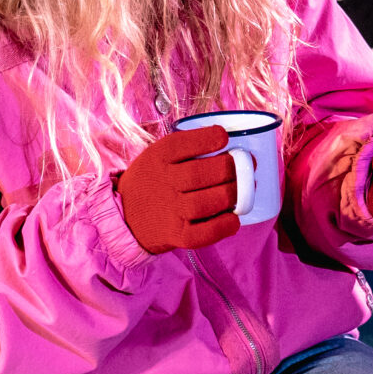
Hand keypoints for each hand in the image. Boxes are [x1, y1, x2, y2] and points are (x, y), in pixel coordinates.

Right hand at [116, 127, 239, 254]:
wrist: (125, 217)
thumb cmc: (154, 180)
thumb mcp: (159, 156)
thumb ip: (188, 147)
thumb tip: (231, 141)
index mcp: (158, 157)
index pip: (182, 144)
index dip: (208, 139)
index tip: (224, 138)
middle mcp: (162, 183)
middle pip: (200, 174)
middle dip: (231, 168)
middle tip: (247, 165)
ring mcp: (168, 211)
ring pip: (206, 203)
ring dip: (231, 195)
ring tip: (242, 190)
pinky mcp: (175, 235)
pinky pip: (202, 234)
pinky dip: (223, 226)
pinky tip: (234, 219)